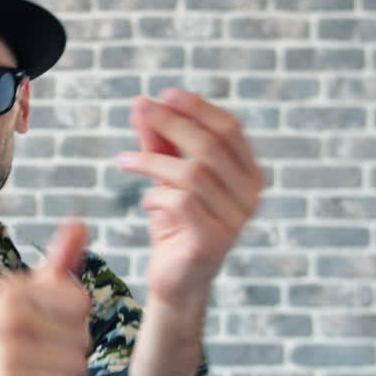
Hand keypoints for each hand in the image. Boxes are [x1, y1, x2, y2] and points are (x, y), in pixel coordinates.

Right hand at [0, 218, 92, 375]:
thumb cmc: (0, 332)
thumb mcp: (23, 293)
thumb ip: (56, 260)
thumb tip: (80, 223)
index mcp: (14, 289)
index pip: (81, 303)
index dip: (73, 317)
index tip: (48, 322)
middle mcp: (9, 316)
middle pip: (83, 336)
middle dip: (69, 347)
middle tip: (37, 349)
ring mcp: (7, 352)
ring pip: (77, 364)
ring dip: (63, 372)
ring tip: (35, 368)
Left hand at [115, 89, 263, 311]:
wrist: (175, 281)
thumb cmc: (175, 224)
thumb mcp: (167, 176)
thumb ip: (159, 142)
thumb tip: (142, 103)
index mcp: (249, 174)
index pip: (230, 129)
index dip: (197, 108)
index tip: (164, 94)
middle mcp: (250, 196)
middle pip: (212, 145)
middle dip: (173, 123)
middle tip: (140, 112)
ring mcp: (236, 221)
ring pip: (192, 173)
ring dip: (151, 161)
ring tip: (124, 161)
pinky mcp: (213, 242)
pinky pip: (181, 203)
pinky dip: (156, 196)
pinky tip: (147, 202)